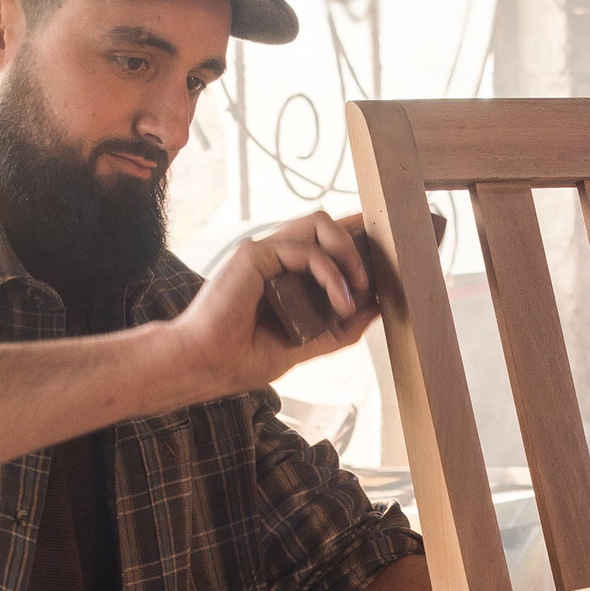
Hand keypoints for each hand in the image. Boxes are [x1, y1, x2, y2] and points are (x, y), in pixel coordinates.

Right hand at [164, 210, 376, 393]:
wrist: (205, 366)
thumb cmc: (243, 357)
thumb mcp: (305, 344)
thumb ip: (339, 328)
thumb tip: (377, 307)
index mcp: (282, 273)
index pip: (324, 241)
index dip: (355, 240)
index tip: (384, 257)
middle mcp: (274, 256)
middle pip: (326, 225)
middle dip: (360, 241)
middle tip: (376, 275)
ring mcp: (264, 252)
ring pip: (320, 223)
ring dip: (350, 251)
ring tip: (362, 285)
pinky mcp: (254, 254)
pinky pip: (307, 251)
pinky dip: (332, 274)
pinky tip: (342, 300)